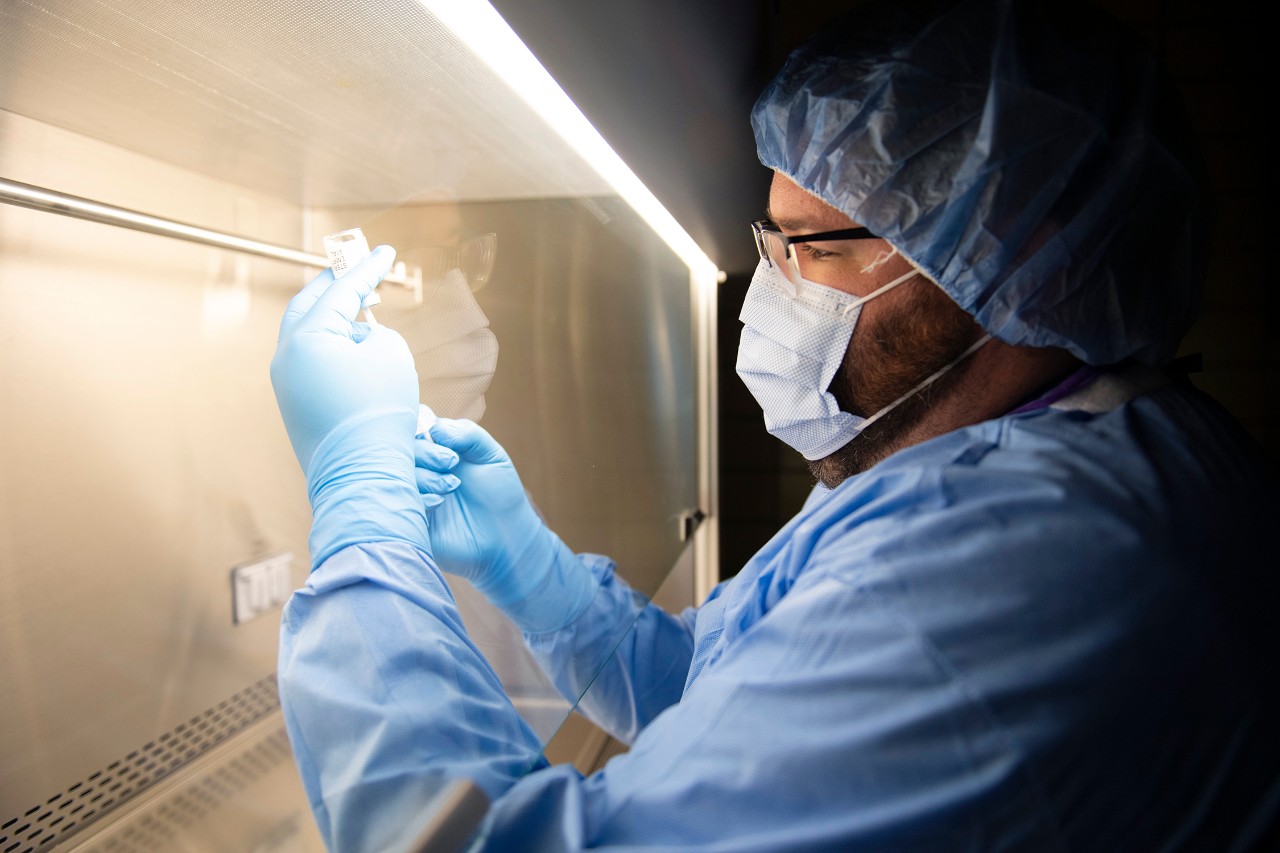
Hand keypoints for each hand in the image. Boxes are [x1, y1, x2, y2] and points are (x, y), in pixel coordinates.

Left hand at [271, 246, 428, 567]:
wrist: (362, 476)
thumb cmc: (378, 412)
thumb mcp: (390, 354)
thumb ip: (374, 333)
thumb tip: (359, 337)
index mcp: (305, 337)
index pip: (340, 291)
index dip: (367, 270)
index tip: (384, 252)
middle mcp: (286, 358)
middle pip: (307, 307)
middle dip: (334, 287)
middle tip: (357, 273)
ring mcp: (285, 386)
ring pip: (307, 337)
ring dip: (334, 321)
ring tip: (364, 315)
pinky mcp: (296, 408)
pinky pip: (312, 365)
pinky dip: (333, 350)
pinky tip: (356, 355)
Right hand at [413, 418, 542, 589]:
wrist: (506, 537)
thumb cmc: (500, 493)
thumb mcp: (490, 455)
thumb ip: (467, 434)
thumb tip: (435, 429)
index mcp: (433, 452)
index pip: (412, 433)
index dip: (425, 435)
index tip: (451, 450)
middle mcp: (418, 471)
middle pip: (400, 452)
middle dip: (427, 454)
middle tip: (452, 463)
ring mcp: (412, 495)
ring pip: (397, 477)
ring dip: (425, 477)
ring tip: (452, 486)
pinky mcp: (409, 520)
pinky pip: (399, 504)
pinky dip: (418, 498)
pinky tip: (439, 502)